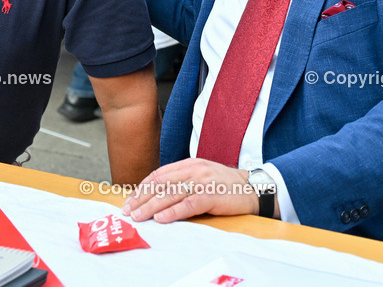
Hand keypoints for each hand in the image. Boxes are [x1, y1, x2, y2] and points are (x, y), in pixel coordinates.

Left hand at [122, 158, 256, 222]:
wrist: (254, 188)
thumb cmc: (226, 185)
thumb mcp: (202, 176)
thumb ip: (183, 181)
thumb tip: (158, 195)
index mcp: (189, 164)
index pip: (159, 174)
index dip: (143, 187)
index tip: (131, 199)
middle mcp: (194, 170)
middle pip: (161, 183)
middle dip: (141, 198)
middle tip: (129, 210)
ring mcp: (203, 181)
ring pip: (170, 193)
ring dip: (151, 207)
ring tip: (138, 216)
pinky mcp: (212, 195)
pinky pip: (188, 204)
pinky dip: (172, 212)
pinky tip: (161, 218)